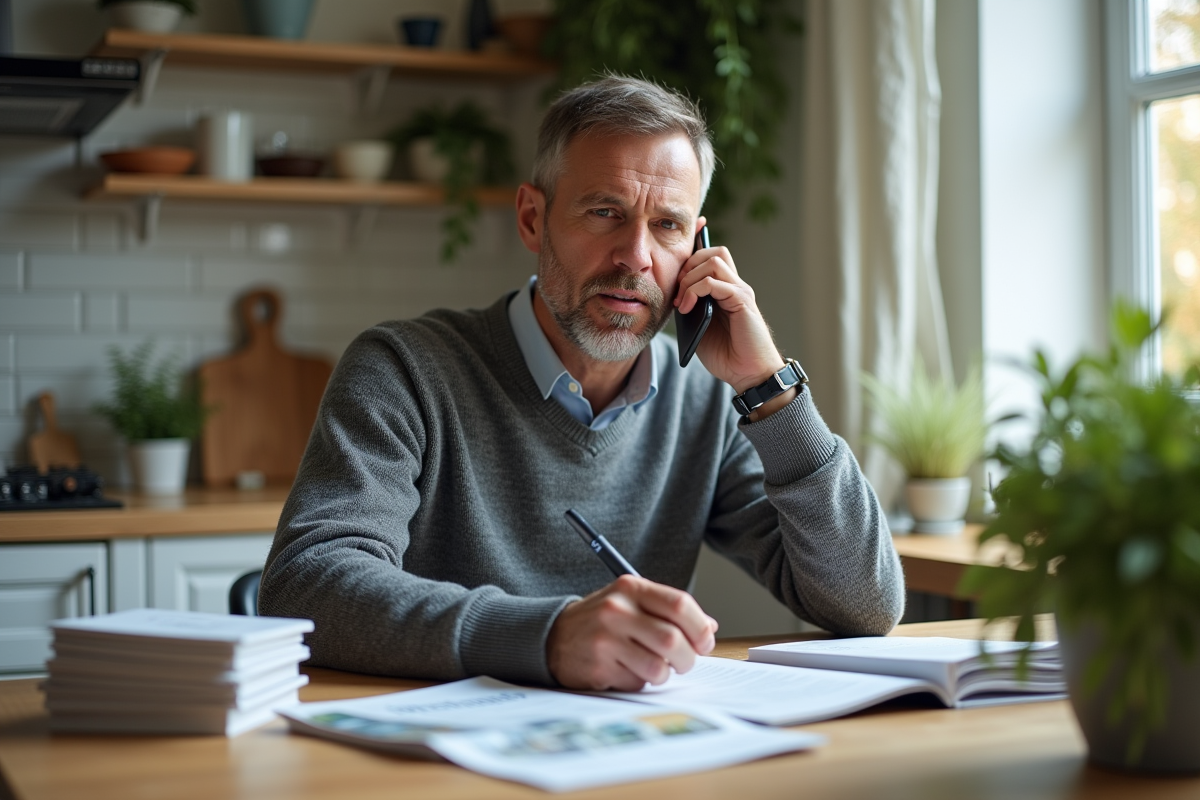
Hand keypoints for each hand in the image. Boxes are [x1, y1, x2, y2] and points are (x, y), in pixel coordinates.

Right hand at [546, 575, 718, 690]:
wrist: (553, 636)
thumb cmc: (602, 620)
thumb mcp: (632, 602)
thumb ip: (669, 611)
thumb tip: (709, 628)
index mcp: (631, 588)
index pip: (679, 604)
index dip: (700, 628)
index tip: (705, 642)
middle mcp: (617, 610)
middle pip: (673, 640)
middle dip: (687, 658)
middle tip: (684, 662)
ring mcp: (605, 639)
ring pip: (658, 667)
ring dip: (664, 674)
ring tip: (654, 668)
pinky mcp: (598, 667)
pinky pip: (636, 683)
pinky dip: (639, 682)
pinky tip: (626, 671)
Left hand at [674, 238, 785, 394]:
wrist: (748, 374)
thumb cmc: (725, 354)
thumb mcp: (697, 328)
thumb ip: (690, 307)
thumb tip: (672, 293)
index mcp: (725, 289)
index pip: (713, 255)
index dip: (700, 240)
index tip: (690, 230)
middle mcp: (735, 285)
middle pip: (714, 252)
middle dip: (688, 264)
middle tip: (677, 291)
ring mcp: (740, 292)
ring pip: (714, 261)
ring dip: (690, 278)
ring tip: (682, 301)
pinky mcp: (742, 301)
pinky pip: (716, 282)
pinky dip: (697, 290)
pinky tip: (688, 307)